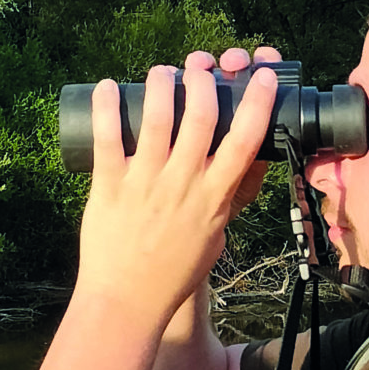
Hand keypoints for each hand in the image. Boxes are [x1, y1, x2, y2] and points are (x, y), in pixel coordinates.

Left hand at [77, 55, 279, 331]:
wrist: (127, 302)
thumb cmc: (173, 274)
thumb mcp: (214, 235)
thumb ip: (222, 200)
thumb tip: (233, 170)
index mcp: (214, 198)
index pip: (245, 141)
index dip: (257, 102)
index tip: (262, 76)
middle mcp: (183, 184)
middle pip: (201, 118)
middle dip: (204, 82)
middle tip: (200, 67)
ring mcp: (145, 183)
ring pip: (156, 119)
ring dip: (161, 85)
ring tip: (162, 71)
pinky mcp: (109, 186)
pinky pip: (107, 138)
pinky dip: (106, 108)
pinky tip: (107, 86)